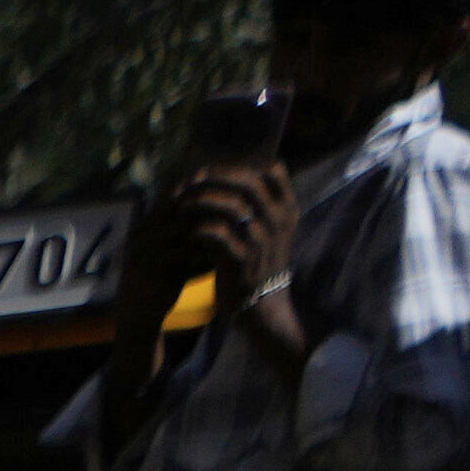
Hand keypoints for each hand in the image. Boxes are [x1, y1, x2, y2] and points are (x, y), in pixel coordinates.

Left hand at [173, 150, 299, 299]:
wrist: (262, 306)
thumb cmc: (257, 264)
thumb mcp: (266, 231)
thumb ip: (255, 205)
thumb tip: (227, 175)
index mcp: (287, 208)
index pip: (275, 169)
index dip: (242, 164)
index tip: (214, 170)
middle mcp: (280, 220)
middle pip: (250, 182)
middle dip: (217, 176)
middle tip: (192, 179)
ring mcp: (264, 239)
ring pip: (234, 206)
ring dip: (204, 200)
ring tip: (182, 205)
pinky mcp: (245, 260)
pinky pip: (221, 235)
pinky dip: (202, 229)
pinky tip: (188, 230)